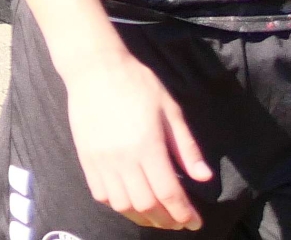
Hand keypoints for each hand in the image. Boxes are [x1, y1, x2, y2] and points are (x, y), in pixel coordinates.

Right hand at [64, 46, 212, 228]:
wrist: (94, 68)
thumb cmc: (137, 84)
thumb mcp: (170, 109)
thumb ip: (186, 146)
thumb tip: (204, 178)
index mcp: (148, 146)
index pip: (169, 194)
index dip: (185, 214)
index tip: (196, 222)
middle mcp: (123, 158)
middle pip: (147, 205)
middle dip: (167, 220)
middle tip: (179, 221)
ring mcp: (101, 160)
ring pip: (123, 205)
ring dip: (143, 217)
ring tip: (157, 217)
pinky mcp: (86, 158)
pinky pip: (101, 194)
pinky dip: (118, 205)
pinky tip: (131, 202)